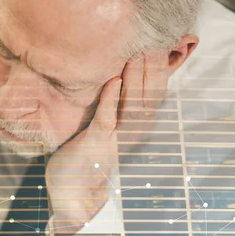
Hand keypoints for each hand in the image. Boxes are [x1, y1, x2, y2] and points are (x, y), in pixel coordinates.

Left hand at [46, 56, 168, 235]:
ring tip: (138, 54)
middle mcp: (132, 133)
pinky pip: (108, 117)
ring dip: (137, 79)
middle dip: (154, 68)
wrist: (74, 196)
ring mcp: (117, 139)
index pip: (154, 94)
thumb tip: (118, 80)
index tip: (160, 44)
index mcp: (135, 127)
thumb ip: (114, 107)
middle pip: (151, 96)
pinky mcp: (98, 143)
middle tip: (154, 40)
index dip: (159, 70)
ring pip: (135, 105)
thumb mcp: (104, 130)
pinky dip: (111, 98)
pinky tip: (114, 80)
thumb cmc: (85, 158)